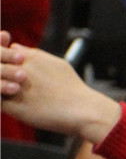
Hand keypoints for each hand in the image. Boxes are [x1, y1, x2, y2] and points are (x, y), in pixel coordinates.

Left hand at [0, 34, 120, 142]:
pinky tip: (14, 103)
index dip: (3, 58)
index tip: (11, 67)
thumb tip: (15, 46)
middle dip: (1, 71)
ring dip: (2, 86)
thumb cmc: (73, 89)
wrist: (84, 111)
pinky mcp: (13, 107)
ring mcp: (14, 88)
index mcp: (27, 57)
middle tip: (15, 84)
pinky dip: (3, 100)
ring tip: (15, 92)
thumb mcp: (57, 64)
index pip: (1, 52)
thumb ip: (33, 54)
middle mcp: (18, 70)